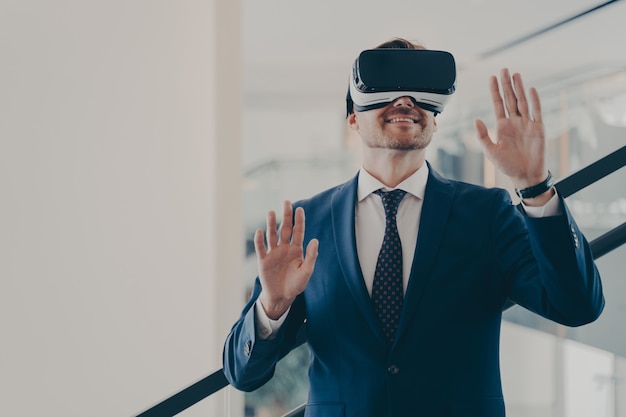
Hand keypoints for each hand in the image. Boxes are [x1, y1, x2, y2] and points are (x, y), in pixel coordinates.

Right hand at [254, 201, 318, 319]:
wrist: (282, 297)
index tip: (299, 209)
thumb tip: (315, 240)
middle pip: (285, 229)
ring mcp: (273, 253)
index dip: (299, 221)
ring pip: (272, 235)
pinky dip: (259, 240)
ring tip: (271, 212)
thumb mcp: (306, 272)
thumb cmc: (296, 284)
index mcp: (296, 249)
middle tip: (286, 202)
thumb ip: (311, 256)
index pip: (298, 231)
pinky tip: (260, 230)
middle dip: (286, 216)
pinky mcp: (263, 260)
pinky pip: (261, 248)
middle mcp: (284, 248)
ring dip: (271, 224)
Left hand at [475, 69, 548, 190]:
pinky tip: (530, 90)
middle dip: (506, 85)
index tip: (492, 77)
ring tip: (515, 74)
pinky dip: (534, 101)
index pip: (498, 104)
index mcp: (502, 126)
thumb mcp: (491, 151)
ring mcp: (527, 124)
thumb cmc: (507, 165)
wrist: (525, 175)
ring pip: (522, 102)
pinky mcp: (538, 128)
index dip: (495, 91)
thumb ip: (483, 136)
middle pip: (510, 99)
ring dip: (519, 88)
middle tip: (504, 69)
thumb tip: (476, 120)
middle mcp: (514, 122)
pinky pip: (537, 111)